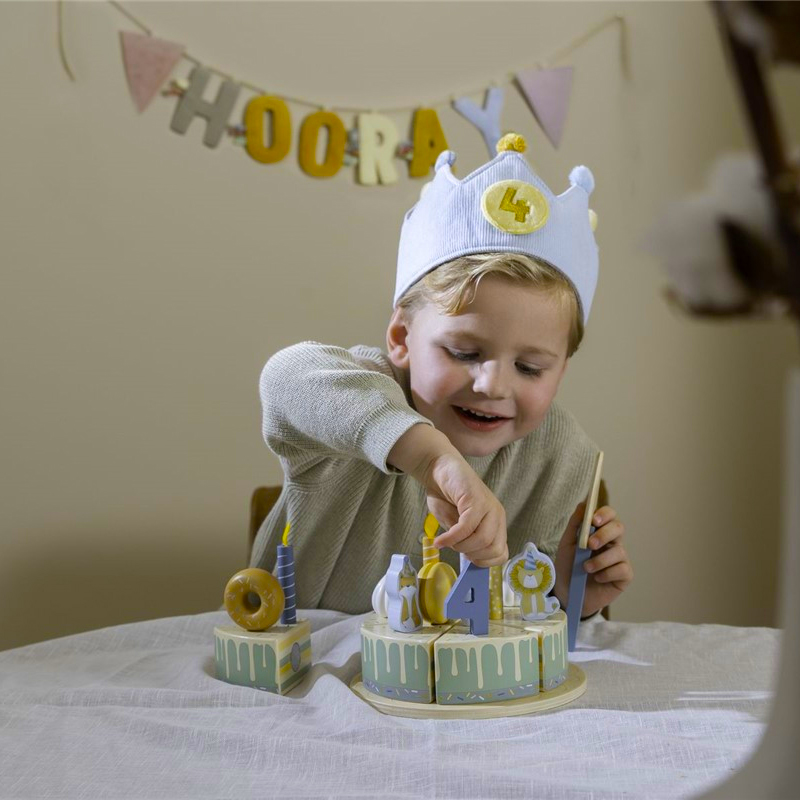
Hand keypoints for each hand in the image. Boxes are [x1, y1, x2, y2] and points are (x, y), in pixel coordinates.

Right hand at [388, 424, 507, 566]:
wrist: (439, 469)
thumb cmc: (446, 496)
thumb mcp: (456, 525)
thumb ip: (466, 539)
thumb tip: (469, 556)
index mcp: (496, 523)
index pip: (501, 554)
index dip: (483, 562)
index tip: (465, 557)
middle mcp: (497, 515)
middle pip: (494, 549)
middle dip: (472, 555)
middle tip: (455, 548)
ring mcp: (489, 507)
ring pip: (482, 540)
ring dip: (460, 546)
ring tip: (445, 541)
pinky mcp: (476, 500)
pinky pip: (466, 527)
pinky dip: (451, 538)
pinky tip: (439, 540)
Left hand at [553, 502, 632, 617]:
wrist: (567, 593)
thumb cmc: (568, 566)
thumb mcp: (567, 544)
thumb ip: (575, 524)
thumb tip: (583, 504)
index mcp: (599, 532)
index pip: (609, 515)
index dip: (604, 515)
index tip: (593, 520)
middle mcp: (612, 543)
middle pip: (619, 528)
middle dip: (604, 534)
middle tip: (589, 545)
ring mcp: (620, 559)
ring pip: (619, 551)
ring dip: (600, 560)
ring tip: (586, 568)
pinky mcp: (624, 576)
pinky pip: (622, 569)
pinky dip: (607, 573)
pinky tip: (597, 578)